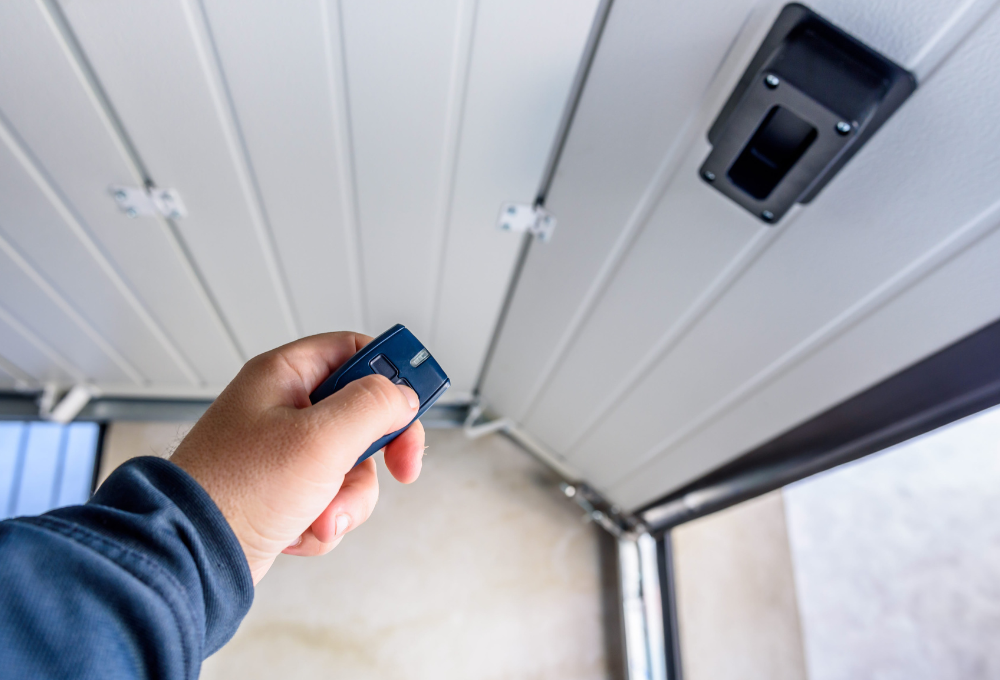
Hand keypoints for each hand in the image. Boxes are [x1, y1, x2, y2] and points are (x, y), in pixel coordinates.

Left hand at [170, 332, 424, 583]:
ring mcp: (283, 453)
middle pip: (362, 414)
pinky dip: (325, 520)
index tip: (417, 401)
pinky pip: (331, 499)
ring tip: (320, 515)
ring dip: (347, 498)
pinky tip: (300, 530)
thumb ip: (373, 406)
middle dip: (376, 454)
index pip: (354, 351)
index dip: (391, 373)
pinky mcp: (284, 493)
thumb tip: (403, 396)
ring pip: (352, 465)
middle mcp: (283, 409)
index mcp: (284, 376)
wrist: (191, 557)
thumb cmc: (237, 490)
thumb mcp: (321, 438)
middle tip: (400, 467)